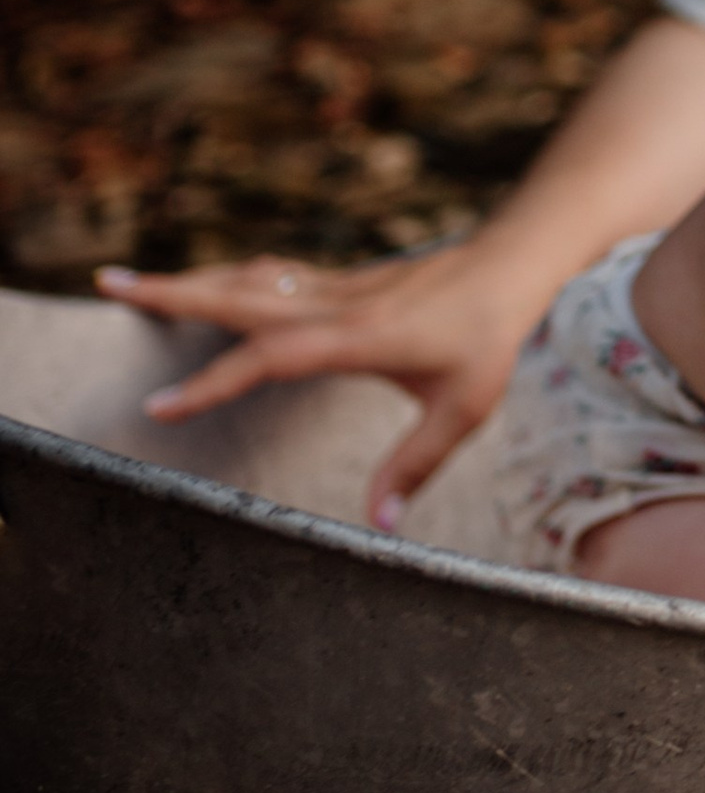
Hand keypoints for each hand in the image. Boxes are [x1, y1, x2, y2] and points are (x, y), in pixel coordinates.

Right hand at [95, 236, 546, 529]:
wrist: (508, 265)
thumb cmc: (487, 338)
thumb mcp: (464, 408)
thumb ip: (416, 465)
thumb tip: (380, 526)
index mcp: (357, 337)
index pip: (270, 356)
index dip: (214, 381)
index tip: (161, 407)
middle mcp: (334, 305)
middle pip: (240, 297)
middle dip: (171, 294)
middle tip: (107, 283)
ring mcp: (334, 288)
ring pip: (249, 280)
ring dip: (192, 281)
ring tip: (131, 283)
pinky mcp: (339, 283)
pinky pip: (272, 278)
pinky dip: (229, 282)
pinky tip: (208, 290)